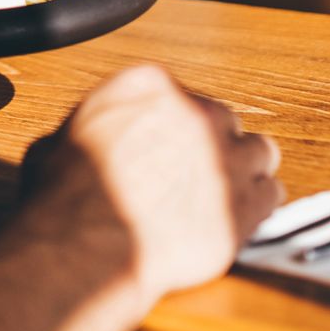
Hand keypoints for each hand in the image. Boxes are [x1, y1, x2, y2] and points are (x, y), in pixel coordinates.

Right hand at [22, 66, 282, 306]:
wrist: (88, 245)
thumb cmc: (66, 199)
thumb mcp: (58, 141)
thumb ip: (92, 131)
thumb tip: (86, 143)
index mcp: (148, 85)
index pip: (177, 93)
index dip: (171, 123)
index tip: (164, 143)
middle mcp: (195, 111)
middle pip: (222, 119)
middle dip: (208, 145)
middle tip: (187, 175)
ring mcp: (227, 156)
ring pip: (257, 150)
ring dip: (240, 170)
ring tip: (218, 194)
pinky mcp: (247, 202)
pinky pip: (271, 192)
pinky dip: (255, 205)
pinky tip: (232, 218)